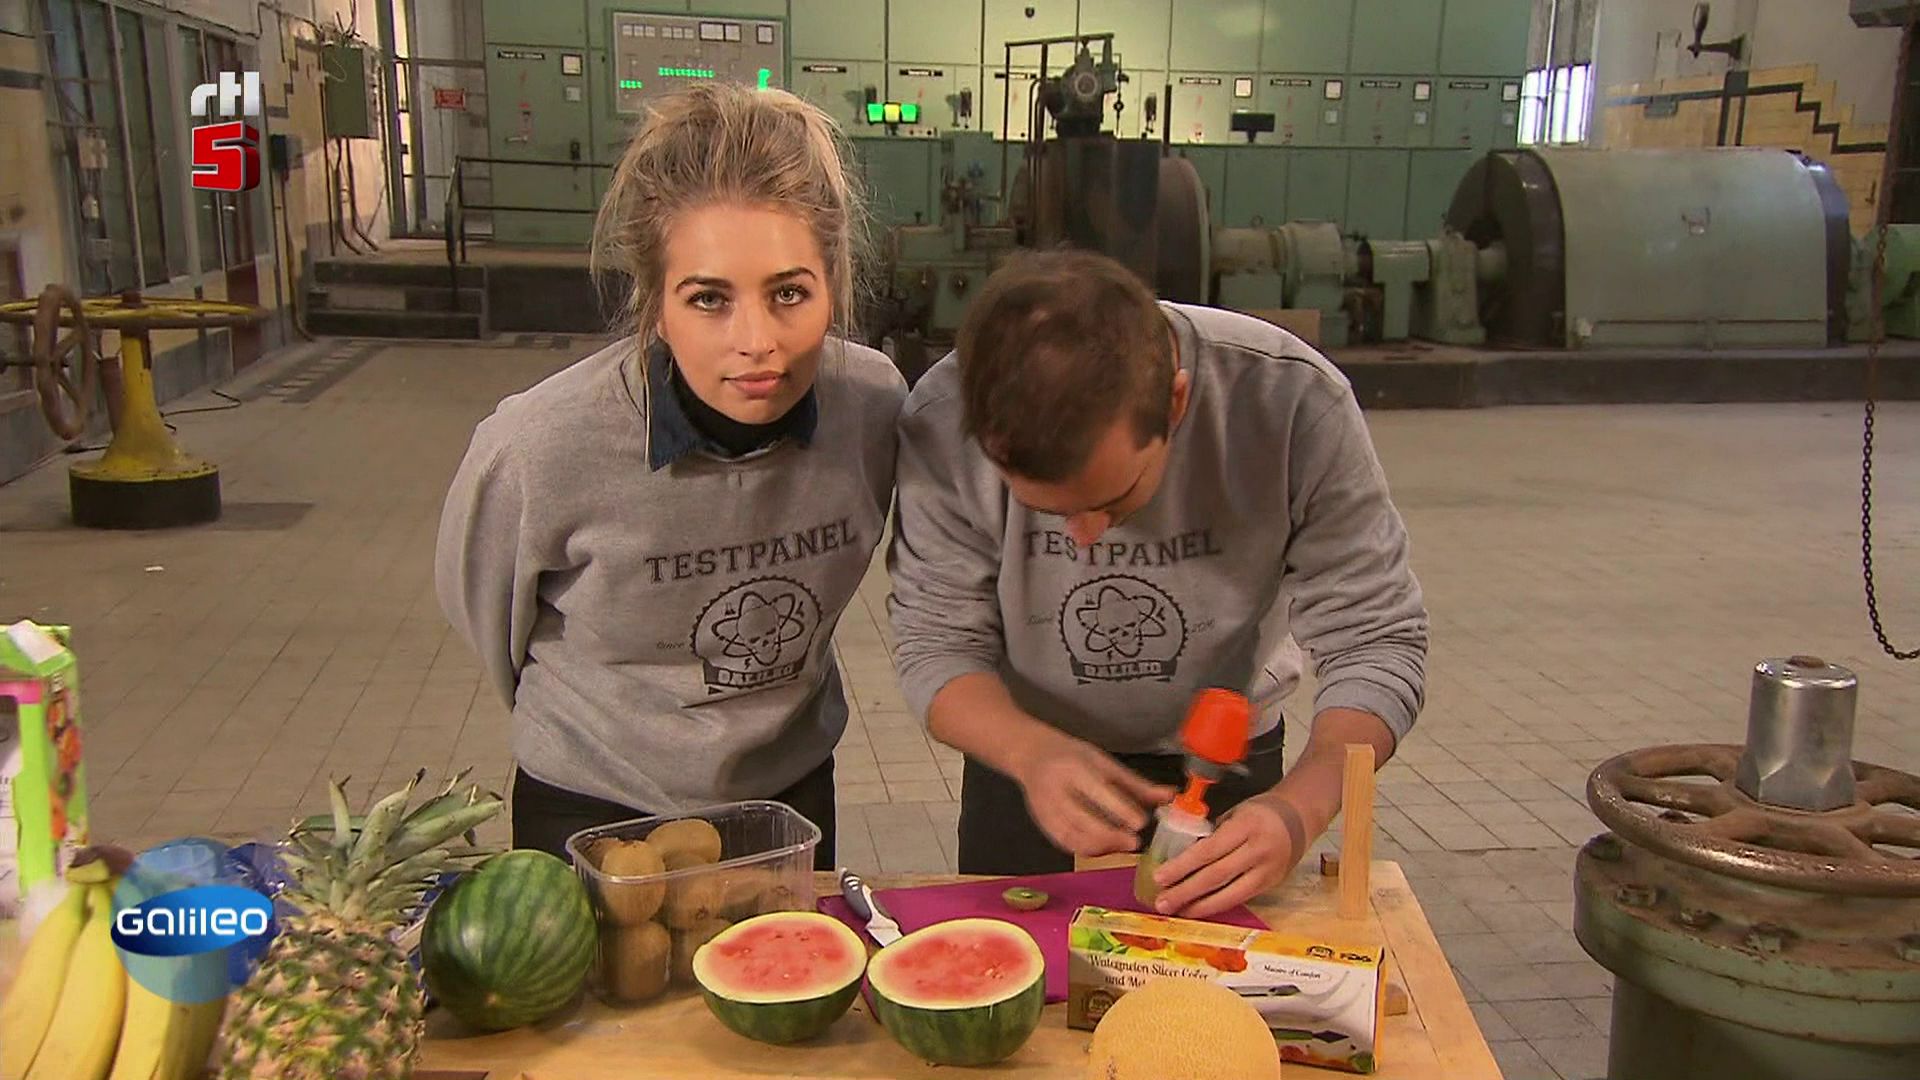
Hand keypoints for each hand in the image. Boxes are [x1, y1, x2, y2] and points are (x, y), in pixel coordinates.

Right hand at [1013, 732, 1175, 857]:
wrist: (1031, 756)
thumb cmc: (1072, 756)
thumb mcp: (1104, 762)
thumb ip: (1137, 784)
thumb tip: (1170, 797)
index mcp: (1073, 768)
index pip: (1097, 791)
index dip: (1120, 809)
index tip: (1142, 822)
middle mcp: (1056, 790)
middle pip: (1082, 819)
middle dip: (1110, 835)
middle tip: (1136, 843)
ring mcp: (1046, 810)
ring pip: (1072, 837)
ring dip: (1101, 846)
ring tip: (1124, 846)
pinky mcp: (1043, 825)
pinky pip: (1066, 844)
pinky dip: (1088, 850)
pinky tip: (1106, 848)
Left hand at [1150, 796, 1305, 918]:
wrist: (1299, 818)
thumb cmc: (1261, 812)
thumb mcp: (1236, 813)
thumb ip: (1212, 834)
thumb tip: (1181, 855)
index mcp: (1246, 826)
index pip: (1209, 850)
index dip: (1182, 866)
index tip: (1160, 876)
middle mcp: (1258, 851)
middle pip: (1216, 876)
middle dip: (1185, 891)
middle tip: (1162, 902)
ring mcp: (1267, 871)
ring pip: (1229, 894)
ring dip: (1199, 906)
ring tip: (1177, 911)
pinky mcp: (1270, 885)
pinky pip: (1240, 898)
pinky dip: (1217, 905)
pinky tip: (1199, 909)